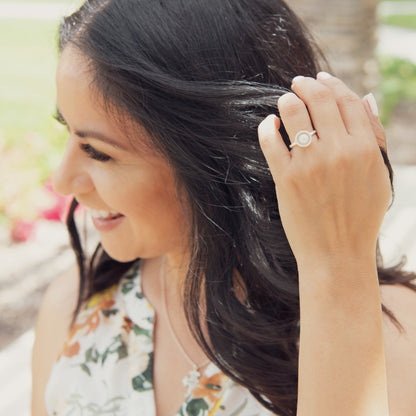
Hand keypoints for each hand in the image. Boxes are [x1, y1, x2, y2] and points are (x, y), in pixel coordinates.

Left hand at [258, 73, 390, 269]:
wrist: (337, 254)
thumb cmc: (360, 216)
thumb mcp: (380, 176)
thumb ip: (375, 136)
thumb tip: (368, 98)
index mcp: (365, 148)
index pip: (347, 100)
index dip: (332, 83)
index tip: (320, 78)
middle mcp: (338, 151)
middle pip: (319, 98)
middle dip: (305, 83)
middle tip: (297, 82)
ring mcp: (310, 165)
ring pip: (292, 112)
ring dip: (286, 100)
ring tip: (284, 103)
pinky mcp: (286, 179)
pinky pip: (270, 141)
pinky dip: (266, 127)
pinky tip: (269, 125)